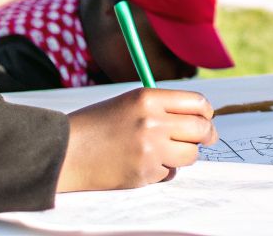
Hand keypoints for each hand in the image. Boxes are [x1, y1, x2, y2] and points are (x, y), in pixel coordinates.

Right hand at [58, 88, 217, 191]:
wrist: (65, 151)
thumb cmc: (97, 124)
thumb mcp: (129, 102)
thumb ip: (162, 107)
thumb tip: (200, 117)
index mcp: (148, 98)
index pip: (197, 103)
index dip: (206, 112)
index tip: (207, 118)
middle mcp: (152, 122)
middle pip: (201, 130)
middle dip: (207, 135)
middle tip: (206, 138)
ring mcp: (150, 150)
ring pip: (190, 155)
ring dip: (184, 155)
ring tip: (165, 152)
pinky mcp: (144, 174)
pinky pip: (169, 173)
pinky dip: (161, 170)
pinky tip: (141, 163)